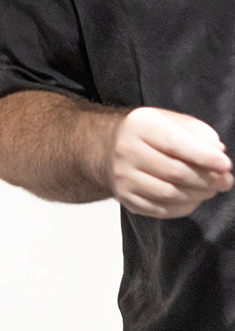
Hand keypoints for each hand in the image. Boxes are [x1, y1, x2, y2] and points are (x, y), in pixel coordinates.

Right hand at [109, 107, 230, 218]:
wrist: (107, 149)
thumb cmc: (148, 134)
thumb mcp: (170, 120)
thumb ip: (196, 131)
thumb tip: (217, 151)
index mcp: (139, 125)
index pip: (175, 143)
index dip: (203, 156)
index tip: (225, 164)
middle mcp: (126, 150)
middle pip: (176, 172)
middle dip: (208, 179)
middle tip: (226, 181)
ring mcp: (123, 176)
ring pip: (170, 194)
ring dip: (198, 194)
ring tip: (210, 189)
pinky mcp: (124, 197)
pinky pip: (161, 210)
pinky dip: (183, 207)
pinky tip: (192, 199)